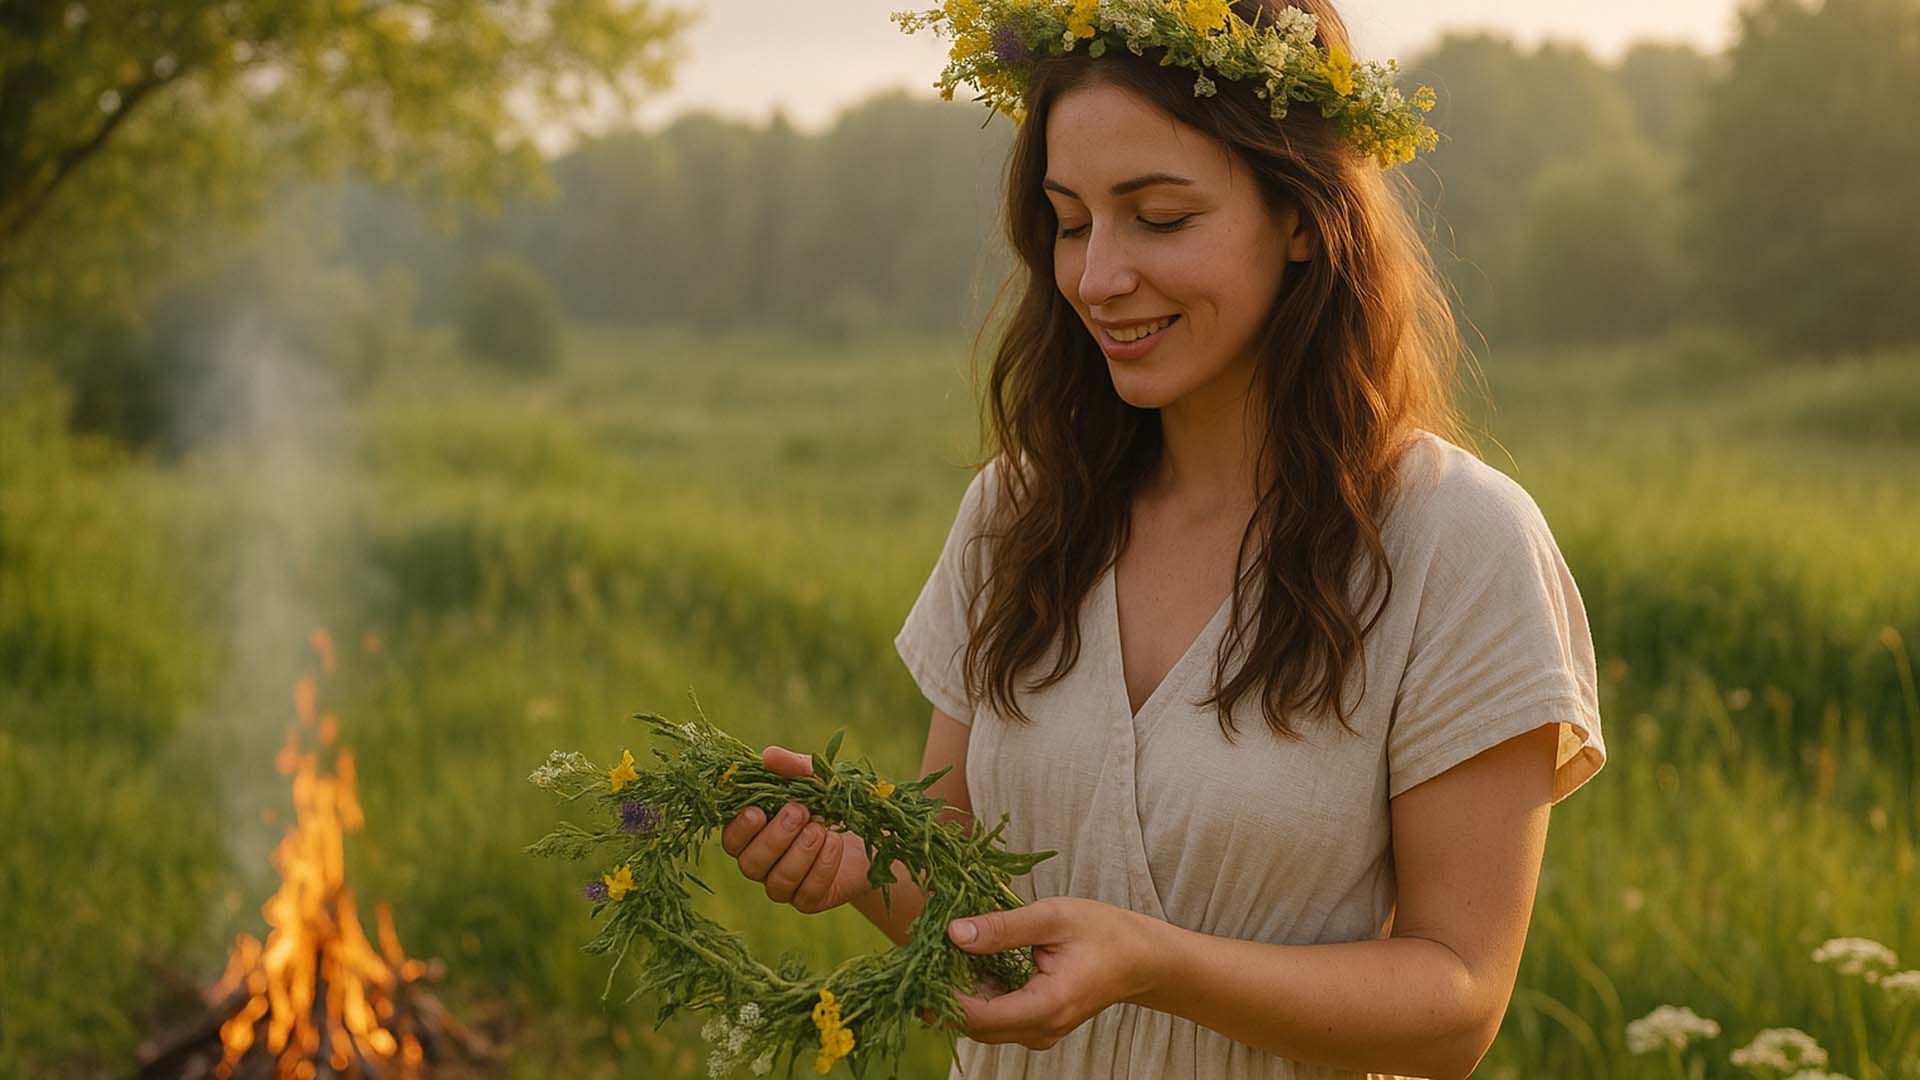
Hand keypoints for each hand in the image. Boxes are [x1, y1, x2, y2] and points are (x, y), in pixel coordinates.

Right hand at [720, 745, 874, 913]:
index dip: (740, 829)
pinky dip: (822, 867)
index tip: (758, 811)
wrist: (870, 829)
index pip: (732, 839)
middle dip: (776, 837)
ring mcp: (784, 885)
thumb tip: (767, 756)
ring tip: (821, 827)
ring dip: (801, 852)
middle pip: (750, 863)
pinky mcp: (809, 900)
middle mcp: (762, 863)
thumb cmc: (830, 800)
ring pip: (778, 881)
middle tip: (801, 811)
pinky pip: (807, 894)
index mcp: (754, 833)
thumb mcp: (815, 778)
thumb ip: (792, 767)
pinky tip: (834, 843)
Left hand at [942, 897, 1159, 1049]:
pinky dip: (977, 994)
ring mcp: (1038, 1032)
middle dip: (943, 994)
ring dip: (958, 994)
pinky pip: (995, 1018)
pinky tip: (968, 962)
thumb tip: (954, 933)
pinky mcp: (1036, 1025)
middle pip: (972, 1026)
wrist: (1142, 959)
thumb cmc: (1104, 933)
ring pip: (981, 1025)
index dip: (941, 995)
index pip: (976, 1017)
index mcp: (1045, 1006)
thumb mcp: (1054, 917)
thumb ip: (1004, 927)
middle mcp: (1039, 1030)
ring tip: (943, 954)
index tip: (920, 963)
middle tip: (924, 954)